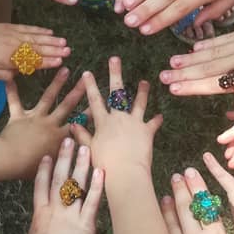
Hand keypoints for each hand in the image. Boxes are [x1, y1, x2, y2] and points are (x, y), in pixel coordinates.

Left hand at [0, 18, 70, 80]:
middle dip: (55, 50)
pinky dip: (40, 30)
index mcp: (9, 58)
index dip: (47, 62)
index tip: (61, 62)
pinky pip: (29, 28)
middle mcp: (15, 45)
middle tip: (69, 51)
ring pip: (36, 37)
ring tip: (64, 42)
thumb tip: (19, 74)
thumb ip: (5, 75)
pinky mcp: (11, 27)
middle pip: (38, 48)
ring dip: (51, 39)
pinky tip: (50, 31)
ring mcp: (14, 34)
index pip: (32, 61)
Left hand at [0, 68, 87, 178]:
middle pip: (67, 105)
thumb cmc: (31, 168)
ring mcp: (34, 118)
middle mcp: (50, 124)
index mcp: (60, 137)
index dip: (90, 114)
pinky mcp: (18, 117)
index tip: (99, 104)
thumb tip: (80, 160)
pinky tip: (10, 79)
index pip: (79, 123)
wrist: (10, 160)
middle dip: (78, 91)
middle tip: (86, 79)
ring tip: (64, 70)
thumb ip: (67, 160)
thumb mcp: (55, 167)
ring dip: (56, 83)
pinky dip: (12, 92)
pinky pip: (15, 103)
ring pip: (47, 98)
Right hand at [22, 142, 103, 233]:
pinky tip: (100, 172)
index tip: (48, 156)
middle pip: (59, 179)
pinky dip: (97, 186)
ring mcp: (69, 215)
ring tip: (84, 148)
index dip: (44, 169)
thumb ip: (43, 231)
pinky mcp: (85, 224)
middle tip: (68, 141)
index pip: (41, 186)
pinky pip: (92, 201)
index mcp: (40, 214)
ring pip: (75, 185)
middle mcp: (54, 210)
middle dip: (64, 159)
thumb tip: (47, 230)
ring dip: (80, 165)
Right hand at [71, 56, 162, 174]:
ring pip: (139, 103)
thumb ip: (83, 135)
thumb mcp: (89, 149)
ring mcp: (134, 123)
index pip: (94, 100)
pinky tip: (160, 116)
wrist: (125, 173)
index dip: (90, 86)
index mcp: (103, 122)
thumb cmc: (104, 165)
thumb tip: (73, 125)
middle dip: (115, 74)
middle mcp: (119, 118)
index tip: (87, 72)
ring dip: (142, 92)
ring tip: (145, 82)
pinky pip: (153, 123)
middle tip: (115, 59)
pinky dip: (156, 120)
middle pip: (116, 93)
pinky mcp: (147, 132)